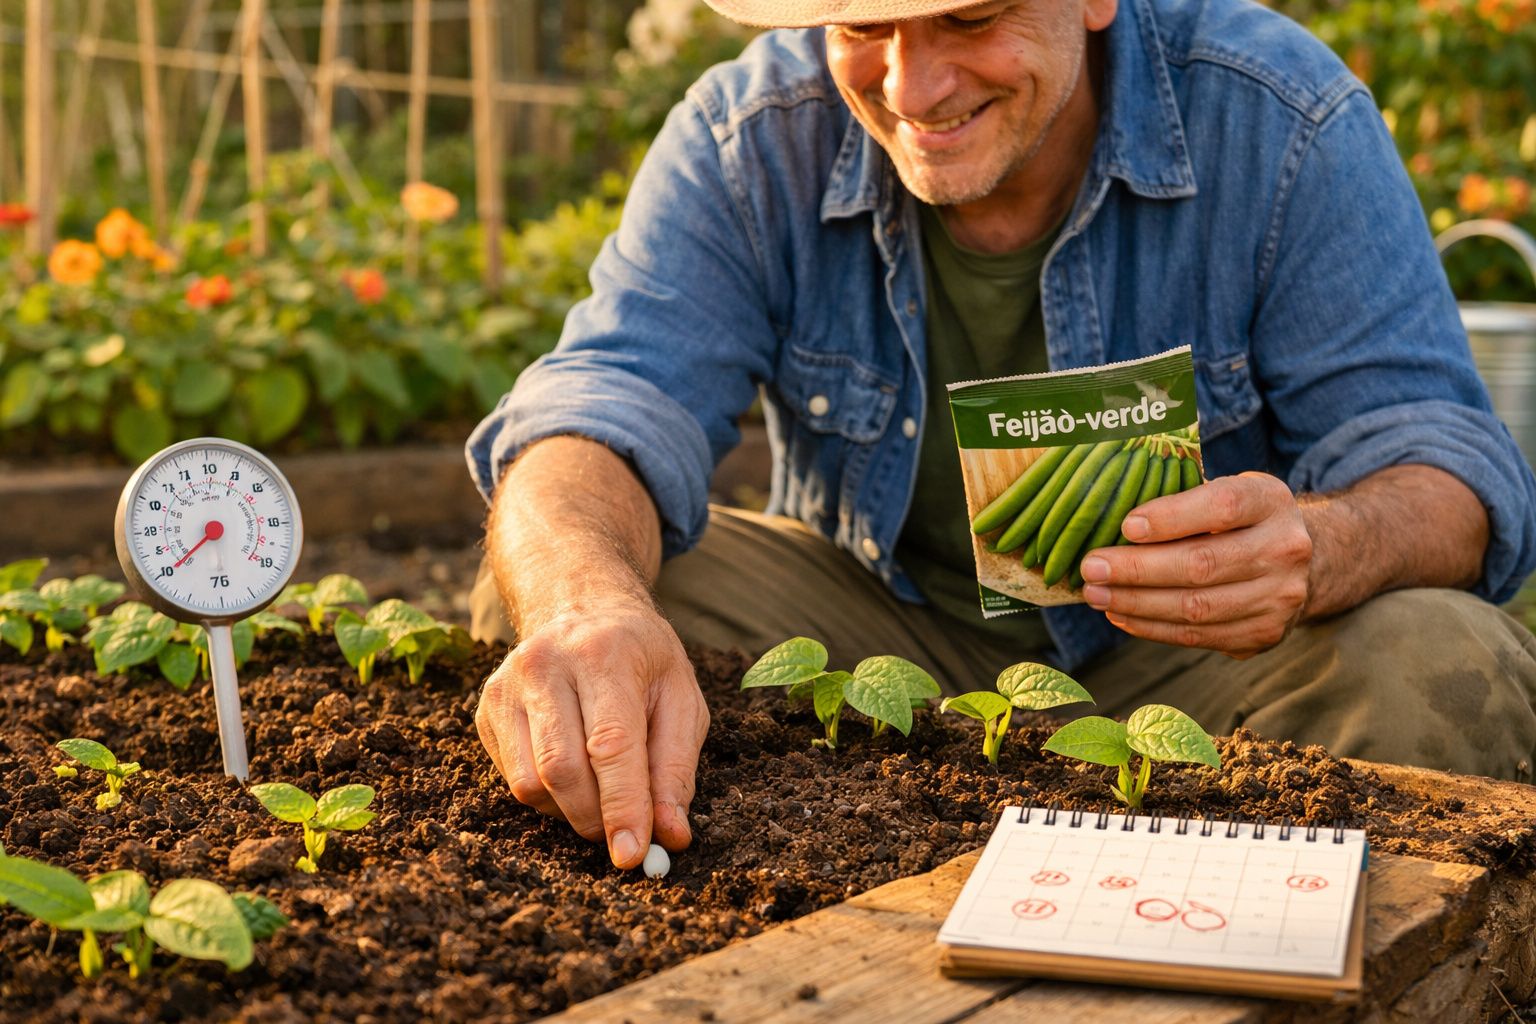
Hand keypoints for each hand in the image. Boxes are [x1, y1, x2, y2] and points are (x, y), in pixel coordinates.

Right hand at [474, 602, 709, 867]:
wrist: (581, 607)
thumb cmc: (641, 659)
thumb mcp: (680, 697)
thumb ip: (676, 767)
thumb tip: (670, 835)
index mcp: (605, 655)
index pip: (610, 745)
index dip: (623, 807)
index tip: (633, 856)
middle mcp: (546, 665)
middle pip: (563, 770)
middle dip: (596, 819)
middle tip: (623, 833)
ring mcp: (507, 686)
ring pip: (531, 784)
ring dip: (570, 812)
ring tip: (601, 791)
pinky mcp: (486, 709)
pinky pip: (513, 779)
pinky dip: (548, 796)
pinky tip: (572, 769)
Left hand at [1077, 472, 1313, 658]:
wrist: (1299, 563)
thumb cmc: (1240, 520)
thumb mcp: (1225, 491)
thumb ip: (1182, 499)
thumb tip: (1108, 519)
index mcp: (1272, 501)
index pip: (1222, 505)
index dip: (1171, 517)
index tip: (1126, 526)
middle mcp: (1285, 549)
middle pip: (1203, 563)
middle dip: (1137, 569)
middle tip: (1091, 568)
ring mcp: (1280, 597)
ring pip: (1196, 607)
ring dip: (1136, 603)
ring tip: (1096, 594)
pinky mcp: (1264, 633)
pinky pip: (1198, 636)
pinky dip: (1152, 627)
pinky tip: (1121, 614)